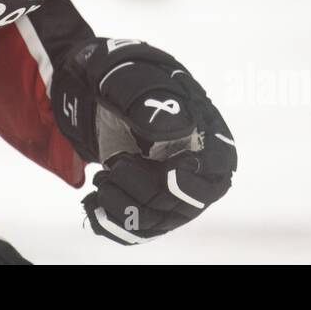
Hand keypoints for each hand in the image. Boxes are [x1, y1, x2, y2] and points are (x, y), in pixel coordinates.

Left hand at [51, 40, 235, 243]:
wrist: (94, 90)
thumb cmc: (123, 81)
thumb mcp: (132, 82)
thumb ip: (154, 104)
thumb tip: (181, 130)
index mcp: (204, 131)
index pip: (218, 170)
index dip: (195, 183)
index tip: (169, 176)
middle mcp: (194, 167)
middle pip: (183, 204)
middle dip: (144, 192)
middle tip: (113, 168)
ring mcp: (171, 189)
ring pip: (157, 221)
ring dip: (124, 209)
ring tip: (101, 181)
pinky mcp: (146, 203)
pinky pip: (136, 228)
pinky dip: (112, 223)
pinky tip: (91, 205)